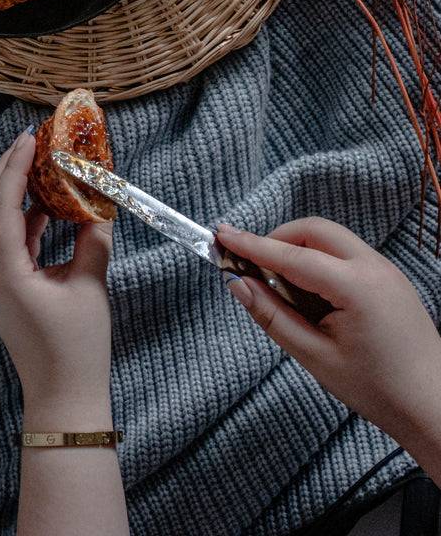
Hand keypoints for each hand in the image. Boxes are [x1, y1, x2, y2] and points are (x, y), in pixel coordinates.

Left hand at [0, 128, 114, 422]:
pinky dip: (21, 220)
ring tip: (38, 168)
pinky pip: (4, 242)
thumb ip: (92, 239)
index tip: (28, 140)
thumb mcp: (90, 287)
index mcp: (4, 272)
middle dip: (4, 173)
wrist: (63, 398)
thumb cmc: (76, 349)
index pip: (2, 207)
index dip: (13, 169)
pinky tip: (45, 208)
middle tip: (27, 145)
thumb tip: (99, 203)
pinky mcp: (2, 288)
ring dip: (10, 194)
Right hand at [218, 217, 440, 479]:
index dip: (251, 245)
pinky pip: (345, 254)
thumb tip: (237, 283)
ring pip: (330, 239)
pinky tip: (308, 292)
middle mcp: (375, 268)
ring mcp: (386, 270)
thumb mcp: (315, 356)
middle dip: (277, 240)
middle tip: (250, 263)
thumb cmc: (379, 389)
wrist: (435, 409)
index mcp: (357, 287)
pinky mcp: (389, 279)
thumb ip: (272, 316)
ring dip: (298, 250)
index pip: (291, 256)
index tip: (220, 235)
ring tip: (278, 284)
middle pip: (313, 231)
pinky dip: (318, 260)